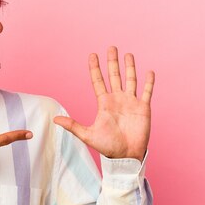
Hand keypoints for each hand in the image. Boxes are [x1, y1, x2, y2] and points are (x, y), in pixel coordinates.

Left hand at [54, 46, 154, 161]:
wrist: (125, 156)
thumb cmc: (107, 146)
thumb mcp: (87, 135)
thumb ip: (72, 125)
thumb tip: (55, 119)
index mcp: (104, 103)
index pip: (98, 81)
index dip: (95, 68)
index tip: (92, 55)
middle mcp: (117, 100)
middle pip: (114, 76)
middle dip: (112, 62)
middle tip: (111, 47)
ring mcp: (130, 102)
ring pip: (130, 80)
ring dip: (129, 67)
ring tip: (127, 54)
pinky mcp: (143, 108)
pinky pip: (147, 92)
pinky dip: (148, 82)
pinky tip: (149, 71)